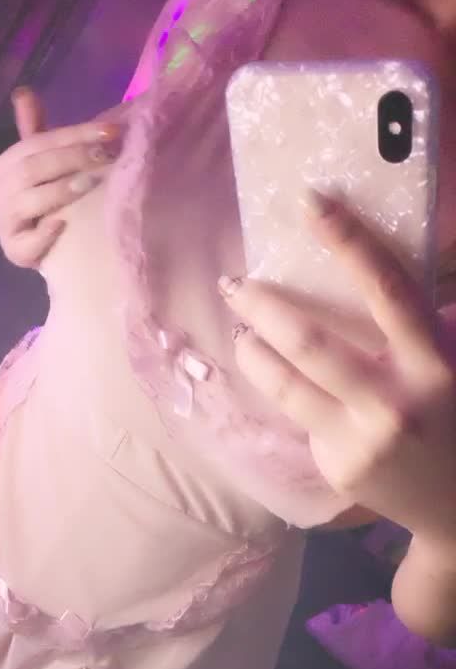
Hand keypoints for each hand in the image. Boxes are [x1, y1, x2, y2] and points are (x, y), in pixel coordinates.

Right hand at [0, 86, 121, 267]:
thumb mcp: (41, 163)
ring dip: (61, 189)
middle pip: (33, 167)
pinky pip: (27, 243)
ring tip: (91, 181)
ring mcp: (4, 223)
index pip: (37, 142)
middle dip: (72, 158)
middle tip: (106, 154)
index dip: (74, 134)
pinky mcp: (14, 251)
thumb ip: (35, 131)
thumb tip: (23, 91)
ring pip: (29, 200)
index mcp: (5, 165)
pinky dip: (44, 233)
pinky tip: (62, 224)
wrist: (36, 247)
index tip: (111, 131)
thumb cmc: (42, 201)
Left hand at [220, 193, 455, 551]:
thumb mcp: (450, 360)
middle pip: (311, 343)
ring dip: (253, 350)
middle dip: (263, 307)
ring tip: (241, 330)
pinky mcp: (338, 466)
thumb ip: (414, 320)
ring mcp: (361, 439)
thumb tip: (357, 262)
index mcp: (433, 361)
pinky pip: (298, 414)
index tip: (311, 202)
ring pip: (285, 385)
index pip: (388, 290)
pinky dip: (278, 386)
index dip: (349, 241)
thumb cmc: (452, 410)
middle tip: (234, 282)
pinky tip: (272, 373)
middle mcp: (395, 401)